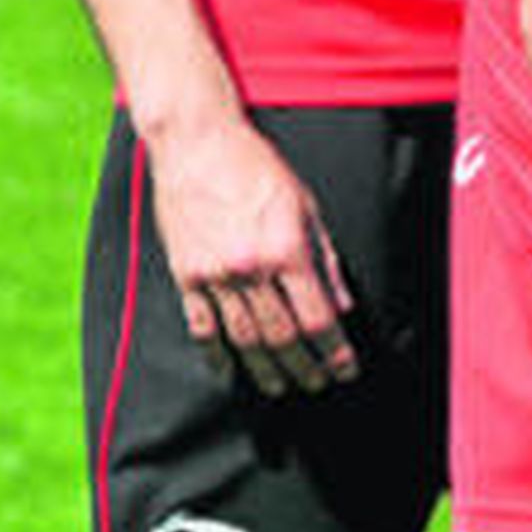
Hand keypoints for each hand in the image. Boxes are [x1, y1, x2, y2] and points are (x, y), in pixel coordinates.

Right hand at [147, 115, 358, 398]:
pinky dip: (217, 356)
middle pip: (282, 336)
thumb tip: (342, 305)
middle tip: (317, 384)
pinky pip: (202, 328)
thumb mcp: (305, 204)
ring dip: (265, 371)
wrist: (198, 144)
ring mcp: (216, 275)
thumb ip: (324, 258)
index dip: (334, 349)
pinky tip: (230, 373)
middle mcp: (252, 268)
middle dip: (304, 367)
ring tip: (281, 388)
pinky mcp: (187, 275)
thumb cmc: (256, 167)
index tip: (345, 368)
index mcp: (287, 248)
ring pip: (244, 340)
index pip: (317, 316)